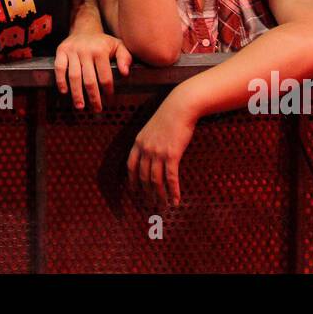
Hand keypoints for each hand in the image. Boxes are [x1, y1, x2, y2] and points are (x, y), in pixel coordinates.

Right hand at [53, 33, 131, 111]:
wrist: (84, 28)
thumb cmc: (103, 42)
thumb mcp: (118, 45)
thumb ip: (125, 58)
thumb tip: (125, 73)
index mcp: (101, 50)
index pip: (105, 75)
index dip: (107, 89)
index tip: (109, 99)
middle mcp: (86, 50)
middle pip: (89, 79)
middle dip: (93, 96)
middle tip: (96, 109)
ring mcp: (72, 51)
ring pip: (74, 76)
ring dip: (77, 93)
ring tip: (80, 106)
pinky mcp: (61, 51)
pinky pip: (59, 68)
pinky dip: (61, 81)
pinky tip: (64, 92)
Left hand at [127, 92, 194, 208]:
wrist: (181, 107)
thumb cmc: (169, 116)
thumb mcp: (152, 128)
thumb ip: (148, 141)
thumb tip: (151, 154)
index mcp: (139, 142)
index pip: (131, 166)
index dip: (132, 181)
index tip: (135, 192)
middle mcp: (146, 149)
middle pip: (143, 177)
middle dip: (147, 193)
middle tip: (150, 205)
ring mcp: (158, 152)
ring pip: (156, 181)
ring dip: (160, 196)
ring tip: (163, 206)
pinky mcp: (172, 155)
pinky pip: (171, 178)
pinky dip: (173, 191)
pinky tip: (176, 200)